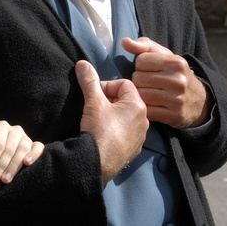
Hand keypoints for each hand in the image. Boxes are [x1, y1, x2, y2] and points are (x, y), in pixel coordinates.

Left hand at [0, 120, 44, 188]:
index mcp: (0, 127)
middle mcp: (15, 130)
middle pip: (9, 149)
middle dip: (0, 168)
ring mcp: (26, 138)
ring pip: (23, 150)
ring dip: (14, 167)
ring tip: (6, 180)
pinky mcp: (35, 146)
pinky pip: (38, 148)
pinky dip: (34, 155)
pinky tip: (27, 163)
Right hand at [75, 60, 147, 183]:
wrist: (98, 162)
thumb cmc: (99, 130)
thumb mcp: (92, 102)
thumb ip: (89, 81)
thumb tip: (82, 63)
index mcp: (138, 105)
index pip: (123, 84)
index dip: (106, 86)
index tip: (94, 95)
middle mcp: (144, 119)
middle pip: (126, 99)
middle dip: (109, 99)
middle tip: (94, 107)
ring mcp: (140, 136)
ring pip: (126, 116)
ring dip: (113, 114)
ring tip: (98, 120)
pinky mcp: (134, 149)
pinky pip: (127, 132)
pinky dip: (116, 129)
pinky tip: (104, 134)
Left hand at [122, 37, 210, 128]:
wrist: (199, 101)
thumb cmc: (174, 74)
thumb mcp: (164, 55)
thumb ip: (144, 45)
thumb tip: (125, 41)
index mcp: (176, 63)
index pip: (141, 61)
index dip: (141, 66)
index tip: (150, 70)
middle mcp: (178, 80)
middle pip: (138, 79)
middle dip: (139, 81)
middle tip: (148, 84)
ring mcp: (177, 99)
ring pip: (140, 95)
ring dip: (140, 95)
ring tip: (148, 93)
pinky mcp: (174, 115)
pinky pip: (147, 111)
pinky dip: (145, 108)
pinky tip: (151, 105)